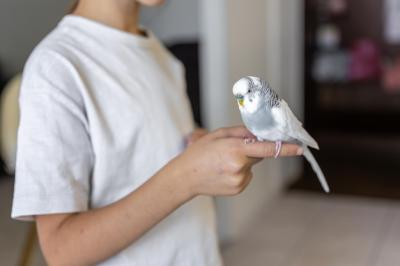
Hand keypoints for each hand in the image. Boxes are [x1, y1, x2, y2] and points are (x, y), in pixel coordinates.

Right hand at [167, 126, 301, 196]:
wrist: (185, 177)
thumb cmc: (199, 153)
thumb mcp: (218, 135)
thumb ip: (241, 132)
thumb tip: (259, 134)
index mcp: (235, 149)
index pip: (268, 149)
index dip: (287, 148)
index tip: (300, 148)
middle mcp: (240, 166)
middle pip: (258, 155)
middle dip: (250, 150)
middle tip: (231, 150)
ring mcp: (239, 180)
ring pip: (251, 166)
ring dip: (243, 162)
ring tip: (222, 163)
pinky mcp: (238, 189)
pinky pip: (246, 176)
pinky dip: (239, 172)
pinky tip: (224, 172)